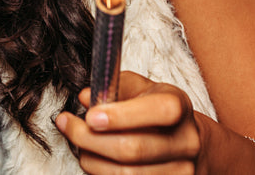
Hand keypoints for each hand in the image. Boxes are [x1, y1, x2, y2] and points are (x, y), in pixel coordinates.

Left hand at [57, 72, 201, 173]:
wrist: (187, 141)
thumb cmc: (155, 110)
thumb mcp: (141, 88)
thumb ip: (113, 88)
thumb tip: (86, 98)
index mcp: (178, 107)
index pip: (158, 111)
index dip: (122, 115)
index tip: (91, 116)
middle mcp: (185, 141)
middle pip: (133, 149)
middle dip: (90, 138)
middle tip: (67, 124)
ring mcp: (182, 170)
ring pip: (127, 174)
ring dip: (92, 160)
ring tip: (79, 144)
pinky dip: (102, 174)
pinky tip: (94, 160)